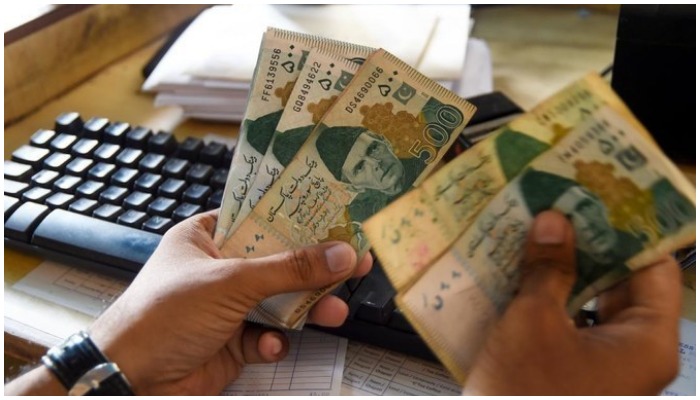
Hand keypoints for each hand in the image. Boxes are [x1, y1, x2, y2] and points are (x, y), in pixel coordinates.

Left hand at [88, 210, 371, 394]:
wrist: (131, 379)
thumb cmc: (161, 315)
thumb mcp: (231, 281)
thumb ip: (289, 268)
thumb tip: (339, 254)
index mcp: (208, 237)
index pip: (262, 218)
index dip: (299, 219)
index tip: (336, 218)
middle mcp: (218, 269)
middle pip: (279, 262)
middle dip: (315, 269)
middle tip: (354, 264)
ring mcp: (226, 307)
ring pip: (279, 302)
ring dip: (306, 308)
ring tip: (334, 312)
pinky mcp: (232, 341)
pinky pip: (267, 336)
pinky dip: (273, 342)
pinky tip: (270, 345)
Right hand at [463, 211, 681, 394]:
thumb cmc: (524, 392)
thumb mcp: (532, 322)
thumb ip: (548, 268)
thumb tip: (555, 221)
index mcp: (648, 342)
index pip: (655, 268)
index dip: (630, 228)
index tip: (601, 193)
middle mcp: (637, 354)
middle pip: (625, 283)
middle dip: (591, 244)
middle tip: (561, 205)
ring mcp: (609, 367)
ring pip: (596, 302)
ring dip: (569, 270)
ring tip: (539, 232)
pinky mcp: (580, 372)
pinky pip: (576, 323)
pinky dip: (555, 297)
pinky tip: (526, 272)